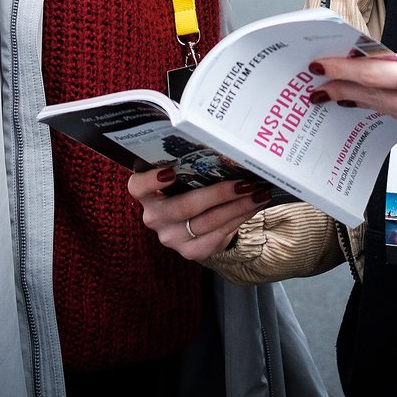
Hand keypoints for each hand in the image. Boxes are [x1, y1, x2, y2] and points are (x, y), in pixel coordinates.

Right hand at [128, 168, 271, 260]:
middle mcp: (155, 217)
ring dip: (237, 206)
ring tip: (258, 193)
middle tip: (245, 182)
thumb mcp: (182, 177)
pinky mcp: (190, 252)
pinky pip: (217, 235)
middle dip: (220, 193)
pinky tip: (253, 207)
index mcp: (147, 194)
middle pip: (186, 206)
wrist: (193, 225)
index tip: (170, 171)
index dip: (151, 180)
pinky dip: (239, 218)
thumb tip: (224, 145)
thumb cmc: (188, 189)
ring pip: (208, 222)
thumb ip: (190, 165)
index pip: (138, 187)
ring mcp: (171, 237)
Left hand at [308, 37, 396, 156]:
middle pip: (378, 99)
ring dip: (367, 102)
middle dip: (346, 89)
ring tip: (343, 93)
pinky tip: (386, 106)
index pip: (379, 75)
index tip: (322, 67)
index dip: (346, 72)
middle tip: (319, 84)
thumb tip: (377, 64)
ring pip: (392, 115)